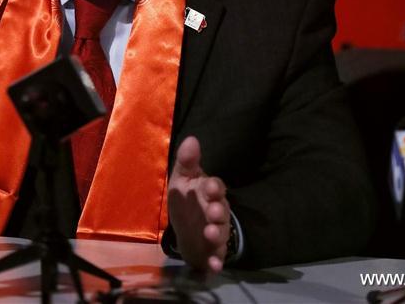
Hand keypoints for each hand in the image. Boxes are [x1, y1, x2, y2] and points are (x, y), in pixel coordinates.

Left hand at [167, 136, 230, 272]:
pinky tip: (214, 266)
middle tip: (213, 211)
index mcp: (210, 193)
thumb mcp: (182, 180)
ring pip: (220, 233)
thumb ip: (187, 162)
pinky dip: (216, 262)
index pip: (216, 187)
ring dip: (216, 234)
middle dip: (219, 211)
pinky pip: (217, 257)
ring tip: (209, 233)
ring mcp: (215, 232)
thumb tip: (191, 139)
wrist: (186, 231)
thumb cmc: (186, 201)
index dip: (214, 187)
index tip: (208, 185)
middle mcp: (216, 212)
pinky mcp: (212, 252)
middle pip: (222, 211)